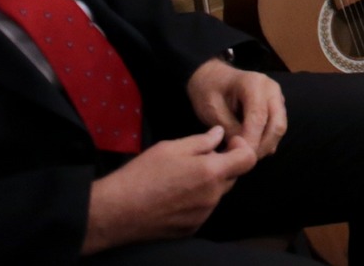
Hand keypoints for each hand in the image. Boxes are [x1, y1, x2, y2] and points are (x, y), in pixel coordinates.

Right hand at [80, 125, 258, 253]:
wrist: (115, 212)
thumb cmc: (141, 175)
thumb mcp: (171, 148)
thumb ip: (201, 141)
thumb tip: (220, 134)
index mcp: (211, 172)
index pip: (248, 159)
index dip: (241, 148)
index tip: (227, 144)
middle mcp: (212, 196)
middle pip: (233, 176)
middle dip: (223, 165)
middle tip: (198, 159)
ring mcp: (203, 215)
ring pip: (217, 194)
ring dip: (209, 183)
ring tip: (181, 178)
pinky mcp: (191, 228)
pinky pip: (204, 210)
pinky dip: (197, 201)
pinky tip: (175, 196)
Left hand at [187, 59, 286, 159]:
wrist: (211, 76)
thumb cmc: (208, 91)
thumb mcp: (211, 109)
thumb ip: (228, 128)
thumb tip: (242, 148)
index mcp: (255, 85)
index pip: (259, 118)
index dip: (250, 140)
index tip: (236, 157)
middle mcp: (272, 89)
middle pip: (277, 124)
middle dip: (262, 147)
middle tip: (243, 161)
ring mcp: (277, 97)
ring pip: (280, 127)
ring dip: (266, 145)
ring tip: (246, 157)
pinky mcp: (276, 105)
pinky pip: (277, 126)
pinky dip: (267, 140)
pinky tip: (252, 148)